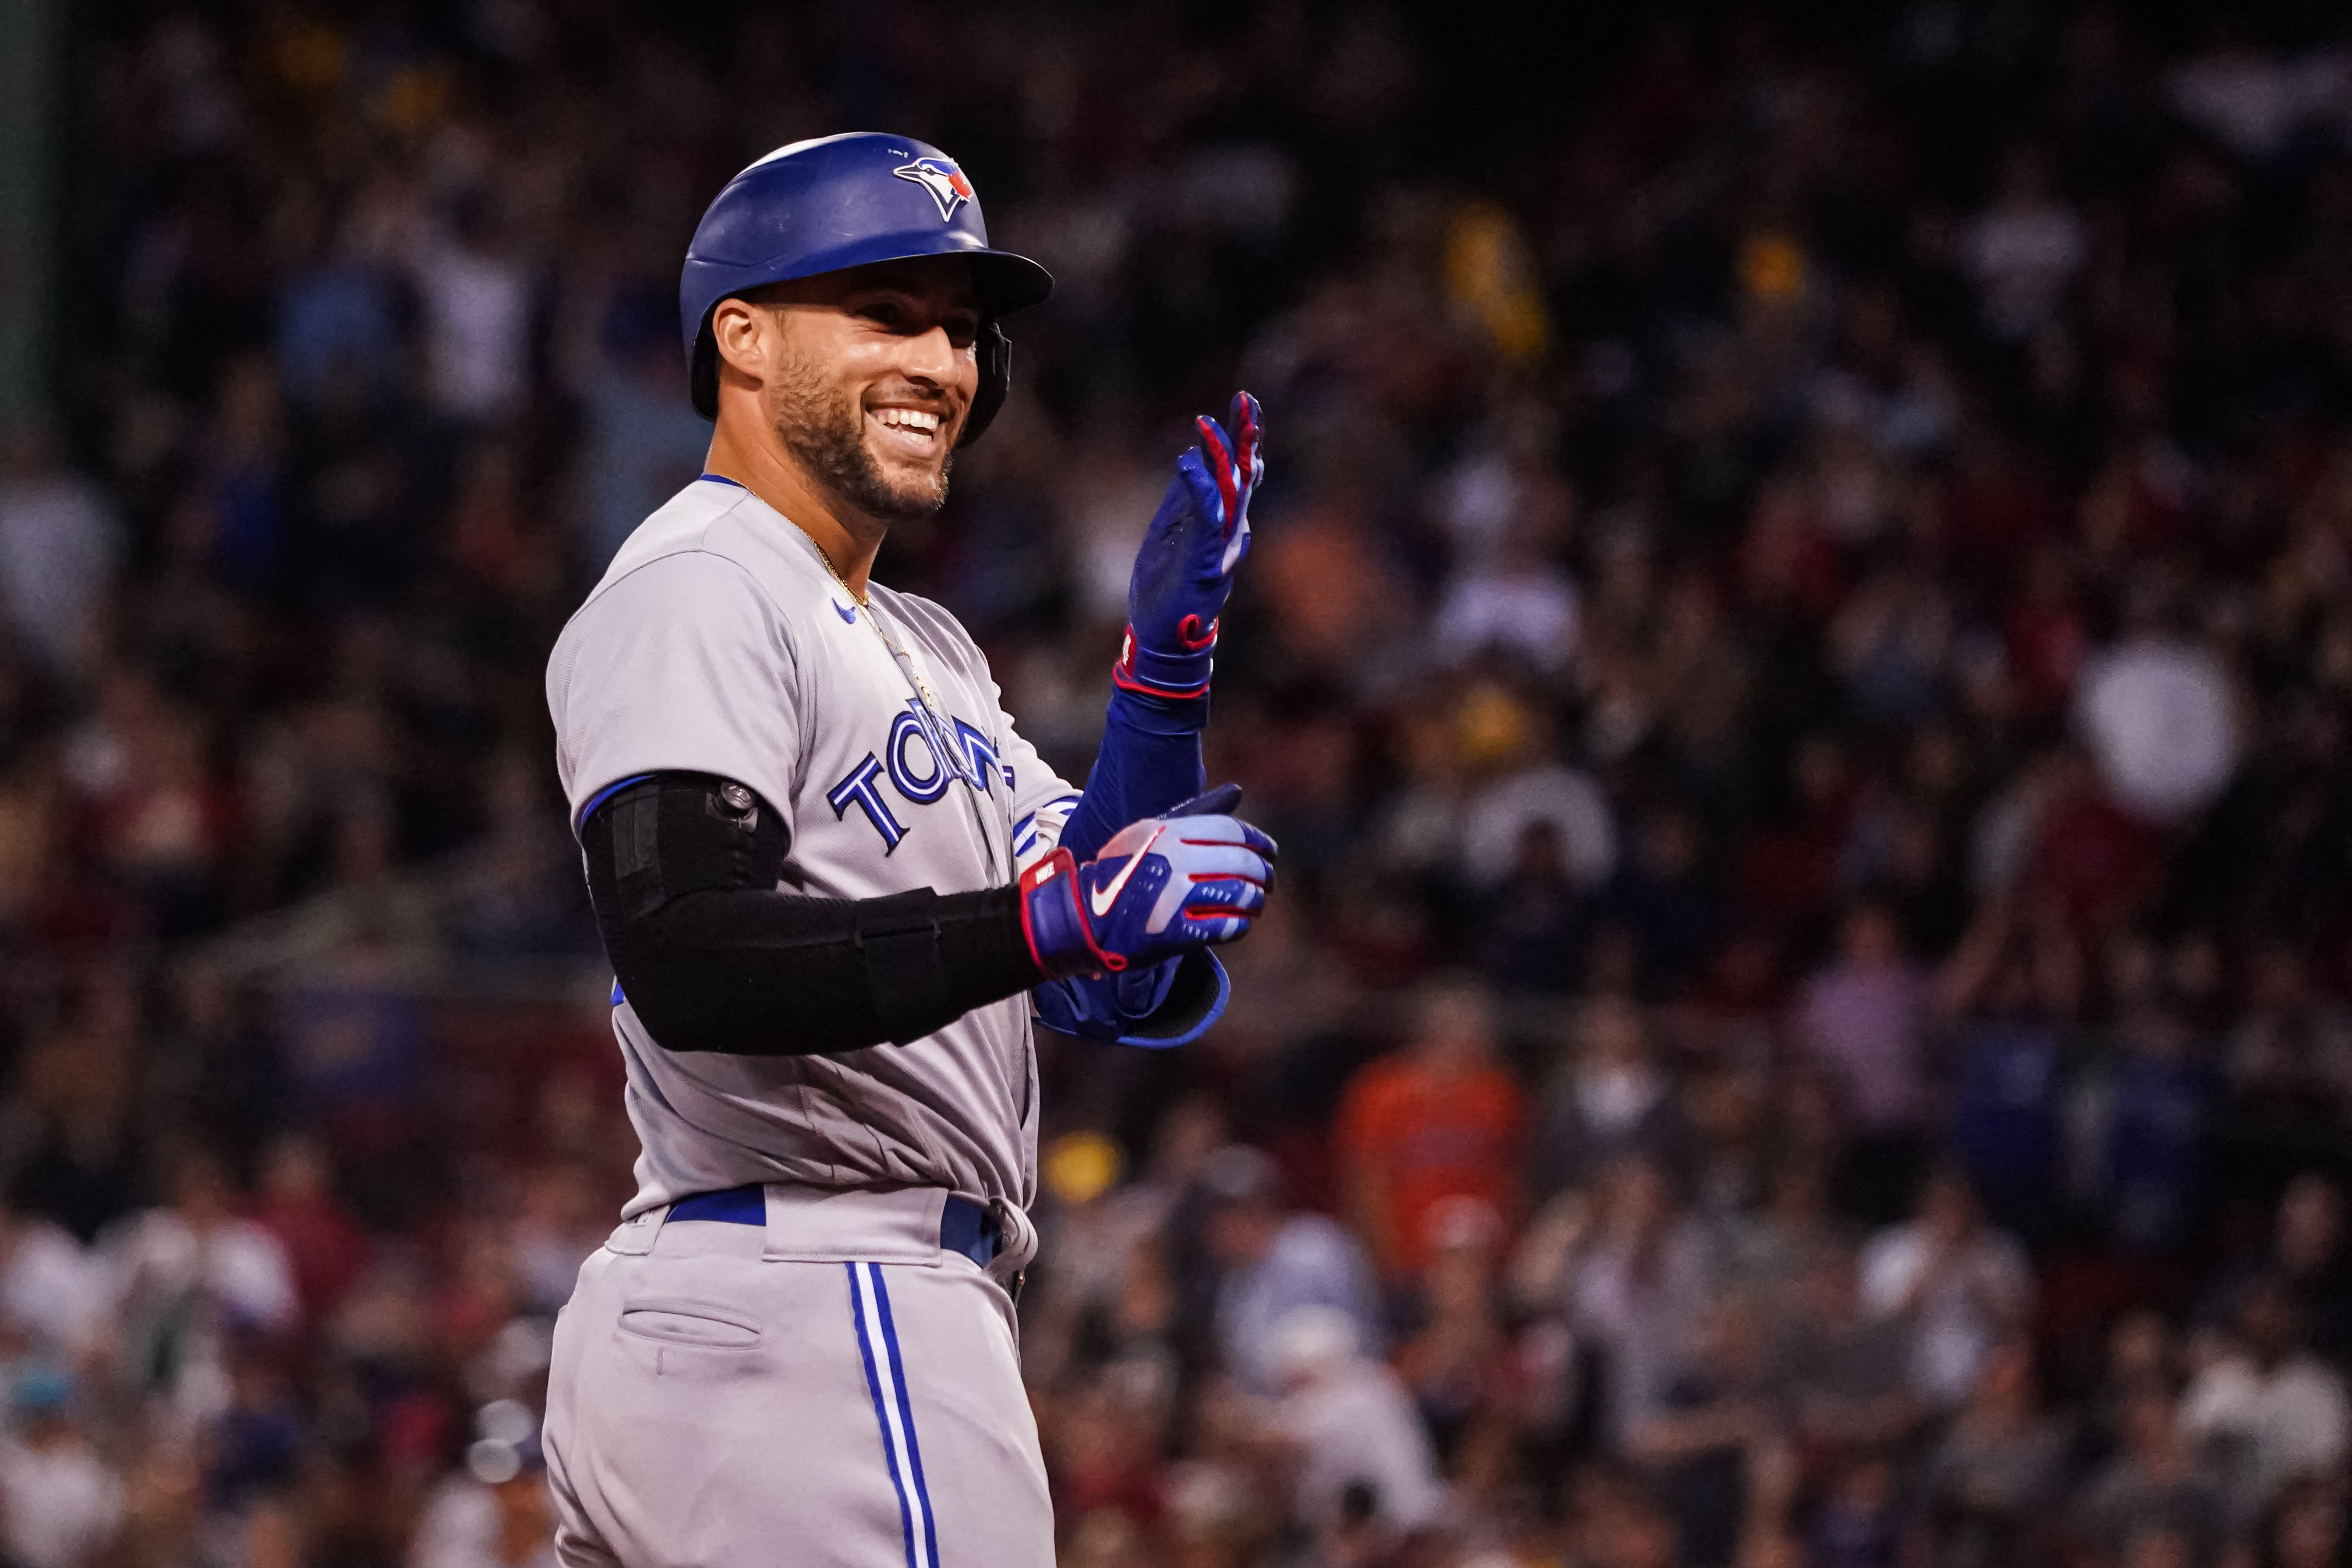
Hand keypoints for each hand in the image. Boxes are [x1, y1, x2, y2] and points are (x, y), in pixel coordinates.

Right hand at [1019, 784, 1274, 976]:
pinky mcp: (1173, 932)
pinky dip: (1239, 924)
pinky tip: (1239, 923)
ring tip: (1255, 903)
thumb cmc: (1122, 871)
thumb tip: (1237, 791)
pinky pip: (1226, 926)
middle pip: (1240, 862)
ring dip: (1255, 900)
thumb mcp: (1150, 833)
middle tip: (1268, 882)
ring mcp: (1171, 896)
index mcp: (1166, 833)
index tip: (1270, 853)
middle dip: (1263, 874)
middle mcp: (1170, 860)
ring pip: (1239, 894)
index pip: (1232, 832)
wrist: (1082, 916)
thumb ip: (1194, 814)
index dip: (1259, 842)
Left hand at [1115, 393, 1263, 698]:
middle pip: (1245, 475)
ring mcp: (1220, 548)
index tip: (1243, 401)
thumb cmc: (1167, 587)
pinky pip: (1207, 521)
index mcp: (1222, 521)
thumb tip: (1193, 457)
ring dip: (1222, 457)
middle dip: (1246, 436)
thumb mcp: (1172, 530)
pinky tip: (1190, 463)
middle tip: (1246, 399)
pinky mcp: (1204, 564)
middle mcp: (1230, 531)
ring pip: (1231, 494)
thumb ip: (1186, 497)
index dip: (1243, 436)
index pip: (1239, 471)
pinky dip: (1200, 491)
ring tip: (1210, 424)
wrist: (1161, 639)